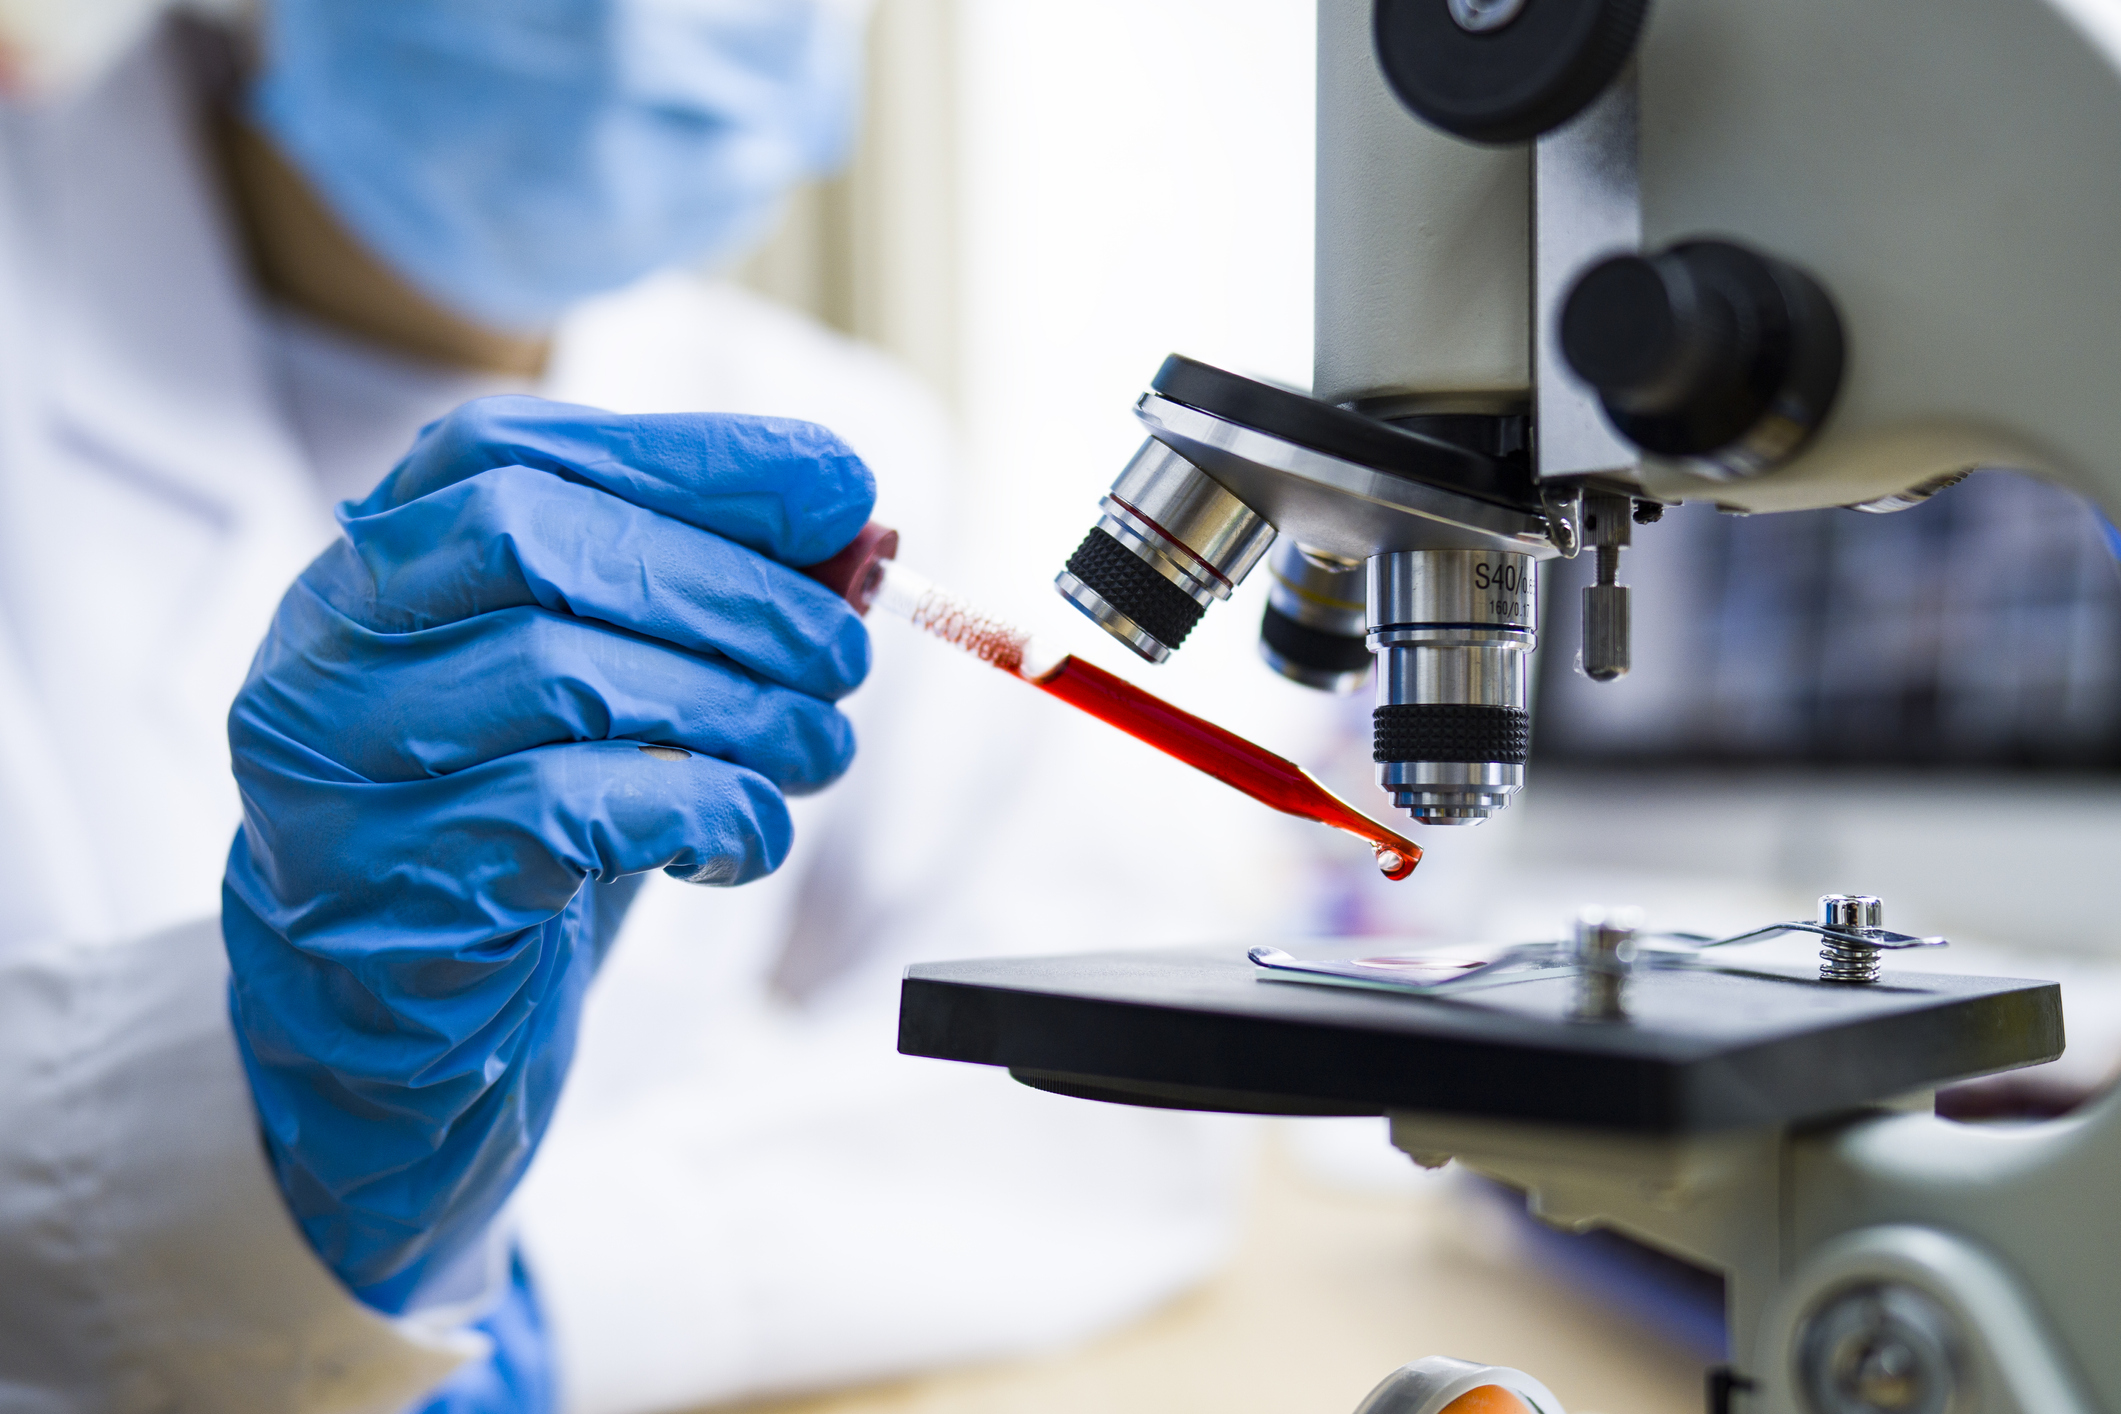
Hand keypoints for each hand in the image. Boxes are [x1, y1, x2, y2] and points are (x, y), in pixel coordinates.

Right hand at [222, 395, 873, 1309]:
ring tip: (816, 749)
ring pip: (560, 675)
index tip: (841, 484)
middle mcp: (325, 643)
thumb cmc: (517, 824)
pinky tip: (747, 836)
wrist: (393, 1020)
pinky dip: (702, 810)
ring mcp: (333, 764)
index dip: (687, 457)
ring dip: (736, 708)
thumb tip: (853, 538)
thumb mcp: (595, 691)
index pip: (510, 450)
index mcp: (374, 562)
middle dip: (728, 588)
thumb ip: (682, 602)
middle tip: (844, 655)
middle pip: (533, 541)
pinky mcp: (381, 881)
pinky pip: (568, 813)